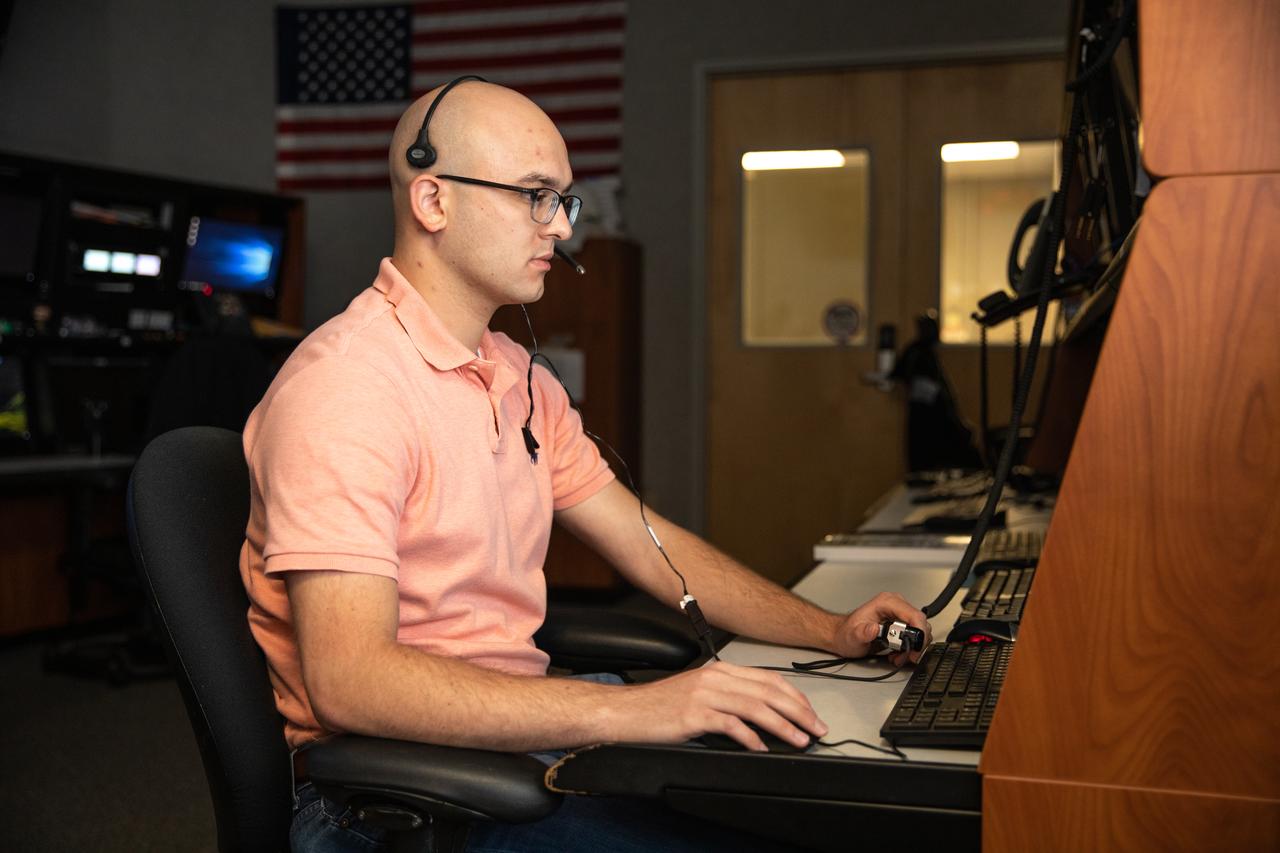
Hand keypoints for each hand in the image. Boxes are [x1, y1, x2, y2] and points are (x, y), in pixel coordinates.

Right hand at [607, 661, 827, 751]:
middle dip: (799, 711)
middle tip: (816, 728)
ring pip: (756, 707)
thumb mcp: (698, 694)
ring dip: (784, 725)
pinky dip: (751, 737)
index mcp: (720, 670)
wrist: (626, 712)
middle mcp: (715, 677)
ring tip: (800, 739)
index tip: (811, 713)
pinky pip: (731, 725)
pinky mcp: (694, 714)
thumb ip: (728, 698)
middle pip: (768, 691)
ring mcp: (705, 694)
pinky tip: (763, 748)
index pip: (768, 678)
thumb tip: (761, 717)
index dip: (795, 696)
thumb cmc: (660, 707)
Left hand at [832, 592, 930, 665]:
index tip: (916, 649)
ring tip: (898, 656)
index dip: (919, 633)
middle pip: (920, 624)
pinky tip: (897, 654)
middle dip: (916, 644)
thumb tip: (873, 628)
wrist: (843, 637)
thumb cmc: (847, 634)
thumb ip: (862, 633)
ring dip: (912, 648)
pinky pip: (915, 636)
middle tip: (906, 657)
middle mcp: (895, 605)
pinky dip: (910, 648)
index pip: (914, 615)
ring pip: (920, 631)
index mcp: (886, 603)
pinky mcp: (902, 623)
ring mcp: (900, 614)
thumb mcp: (852, 636)